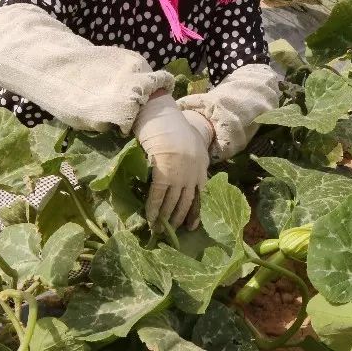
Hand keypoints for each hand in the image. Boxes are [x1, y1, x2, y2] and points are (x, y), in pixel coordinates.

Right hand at [133, 94, 208, 230]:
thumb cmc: (173, 127)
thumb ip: (191, 159)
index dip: (195, 213)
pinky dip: (153, 209)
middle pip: (186, 203)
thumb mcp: (191, 143)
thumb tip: (182, 174)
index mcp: (201, 167)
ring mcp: (179, 176)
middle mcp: (193, 174)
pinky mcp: (163, 174)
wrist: (164, 117)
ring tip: (159, 230)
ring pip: (173, 203)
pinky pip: (158, 197)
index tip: (191, 227)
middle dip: (178, 219)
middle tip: (171, 233)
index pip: (200, 196)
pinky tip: (149, 219)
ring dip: (165, 219)